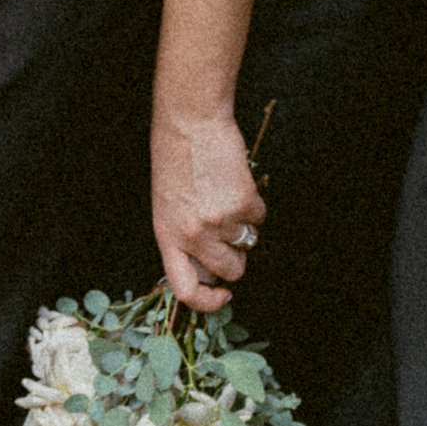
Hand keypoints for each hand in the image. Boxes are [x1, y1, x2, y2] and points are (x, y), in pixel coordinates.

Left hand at [151, 108, 266, 311]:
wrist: (189, 123)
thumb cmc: (175, 160)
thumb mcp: (166, 205)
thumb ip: (183, 237)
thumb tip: (209, 267)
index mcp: (167, 236)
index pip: (184, 290)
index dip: (208, 302)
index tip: (223, 294)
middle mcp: (192, 235)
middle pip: (231, 271)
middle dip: (235, 256)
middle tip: (225, 227)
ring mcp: (219, 222)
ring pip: (248, 244)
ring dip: (243, 226)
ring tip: (224, 196)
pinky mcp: (243, 205)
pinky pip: (260, 218)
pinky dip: (253, 204)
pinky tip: (234, 182)